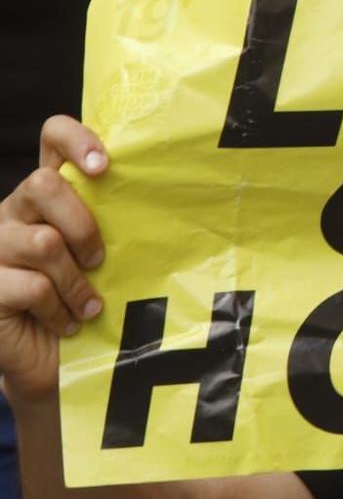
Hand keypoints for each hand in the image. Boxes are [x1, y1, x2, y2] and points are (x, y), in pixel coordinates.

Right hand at [0, 118, 108, 403]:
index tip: (104, 166)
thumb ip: (116, 225)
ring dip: (76, 281)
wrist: (52, 360)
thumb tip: (171, 207)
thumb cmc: (86, 300)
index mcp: (46, 195)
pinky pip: (32, 286)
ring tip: (89, 305)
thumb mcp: (106, 257)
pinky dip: (60, 309)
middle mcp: (14, 211)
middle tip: (99, 259)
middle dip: (82, 223)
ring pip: (43, 241)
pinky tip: (68, 324)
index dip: (76, 139)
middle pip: (43, 185)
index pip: (52, 138)